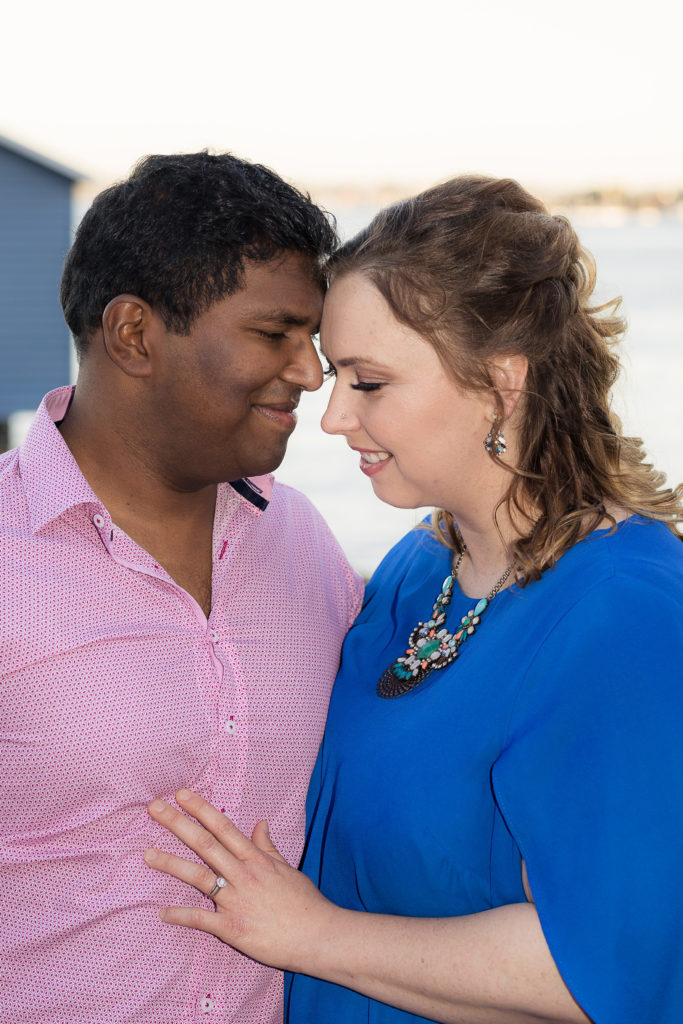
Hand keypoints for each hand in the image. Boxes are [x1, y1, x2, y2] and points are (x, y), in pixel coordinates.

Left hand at [145, 789, 335, 971]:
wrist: (318, 935)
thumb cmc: (304, 902)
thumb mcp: (287, 868)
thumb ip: (268, 847)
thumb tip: (260, 822)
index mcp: (255, 859)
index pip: (223, 827)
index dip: (201, 809)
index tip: (181, 795)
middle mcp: (243, 874)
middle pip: (205, 844)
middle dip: (178, 824)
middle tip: (155, 808)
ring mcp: (236, 901)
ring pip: (199, 877)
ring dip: (171, 864)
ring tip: (147, 854)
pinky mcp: (233, 929)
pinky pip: (202, 920)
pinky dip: (182, 916)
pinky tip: (163, 913)